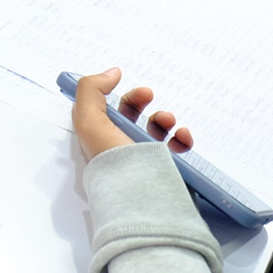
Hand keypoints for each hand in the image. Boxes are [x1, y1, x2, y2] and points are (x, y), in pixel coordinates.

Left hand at [71, 67, 193, 159]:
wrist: (140, 200)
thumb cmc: (112, 162)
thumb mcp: (89, 122)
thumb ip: (91, 91)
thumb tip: (111, 72)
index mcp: (99, 138)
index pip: (105, 111)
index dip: (116, 96)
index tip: (125, 85)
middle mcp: (119, 148)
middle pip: (130, 117)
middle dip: (141, 102)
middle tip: (148, 96)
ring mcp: (144, 159)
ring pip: (156, 130)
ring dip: (164, 118)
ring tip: (168, 121)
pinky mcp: (166, 168)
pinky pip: (177, 148)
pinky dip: (182, 138)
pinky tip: (183, 137)